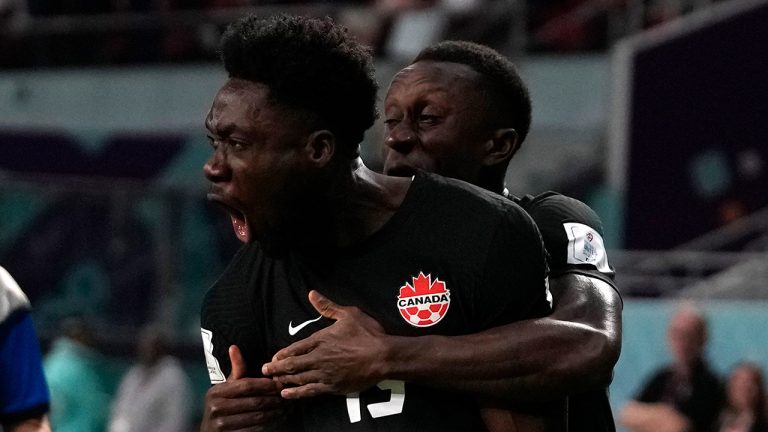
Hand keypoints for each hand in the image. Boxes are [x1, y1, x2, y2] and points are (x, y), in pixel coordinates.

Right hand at [200, 345, 288, 431]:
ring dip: (276, 413)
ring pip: (257, 417)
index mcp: (216, 392)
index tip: (280, 384)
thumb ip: (236, 370)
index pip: (247, 385)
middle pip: (254, 401)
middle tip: (288, 398)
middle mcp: (216, 407)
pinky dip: (270, 424)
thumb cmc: (222, 406)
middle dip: (275, 400)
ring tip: (286, 409)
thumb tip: (234, 347)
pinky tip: (278, 420)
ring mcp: (221, 424)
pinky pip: (255, 430)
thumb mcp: (226, 388)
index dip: (266, 384)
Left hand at [262, 290, 388, 398]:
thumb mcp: (348, 314)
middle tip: (264, 371)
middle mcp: (319, 358)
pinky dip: (296, 393)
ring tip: (273, 382)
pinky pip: (310, 391)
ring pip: (298, 379)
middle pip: (292, 365)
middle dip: (276, 368)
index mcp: (321, 340)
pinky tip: (287, 395)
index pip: (295, 348)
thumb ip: (328, 306)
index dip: (282, 354)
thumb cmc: (368, 334)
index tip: (272, 358)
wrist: (384, 356)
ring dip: (283, 380)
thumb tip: (311, 293)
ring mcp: (325, 374)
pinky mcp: (333, 387)